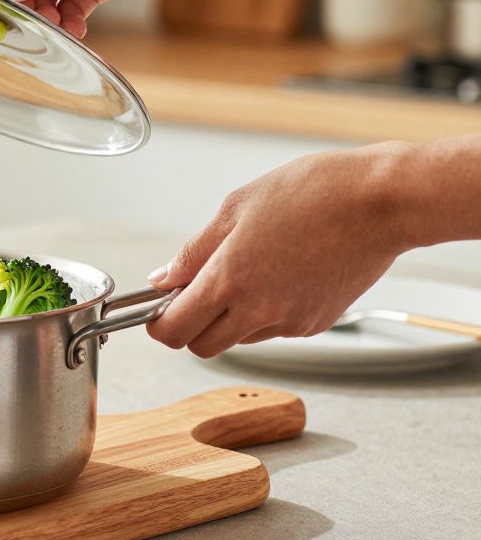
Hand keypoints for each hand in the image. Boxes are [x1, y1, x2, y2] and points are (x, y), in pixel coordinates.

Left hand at [144, 143, 414, 357]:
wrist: (382, 202)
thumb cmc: (314, 192)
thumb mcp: (235, 208)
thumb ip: (193, 252)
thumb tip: (162, 279)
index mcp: (230, 281)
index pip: (174, 331)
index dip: (158, 323)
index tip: (158, 307)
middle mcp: (259, 311)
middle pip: (201, 346)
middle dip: (190, 325)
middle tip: (196, 291)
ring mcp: (291, 322)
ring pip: (239, 339)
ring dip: (229, 318)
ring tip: (248, 270)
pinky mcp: (316, 324)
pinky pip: (274, 329)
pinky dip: (265, 312)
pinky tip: (279, 274)